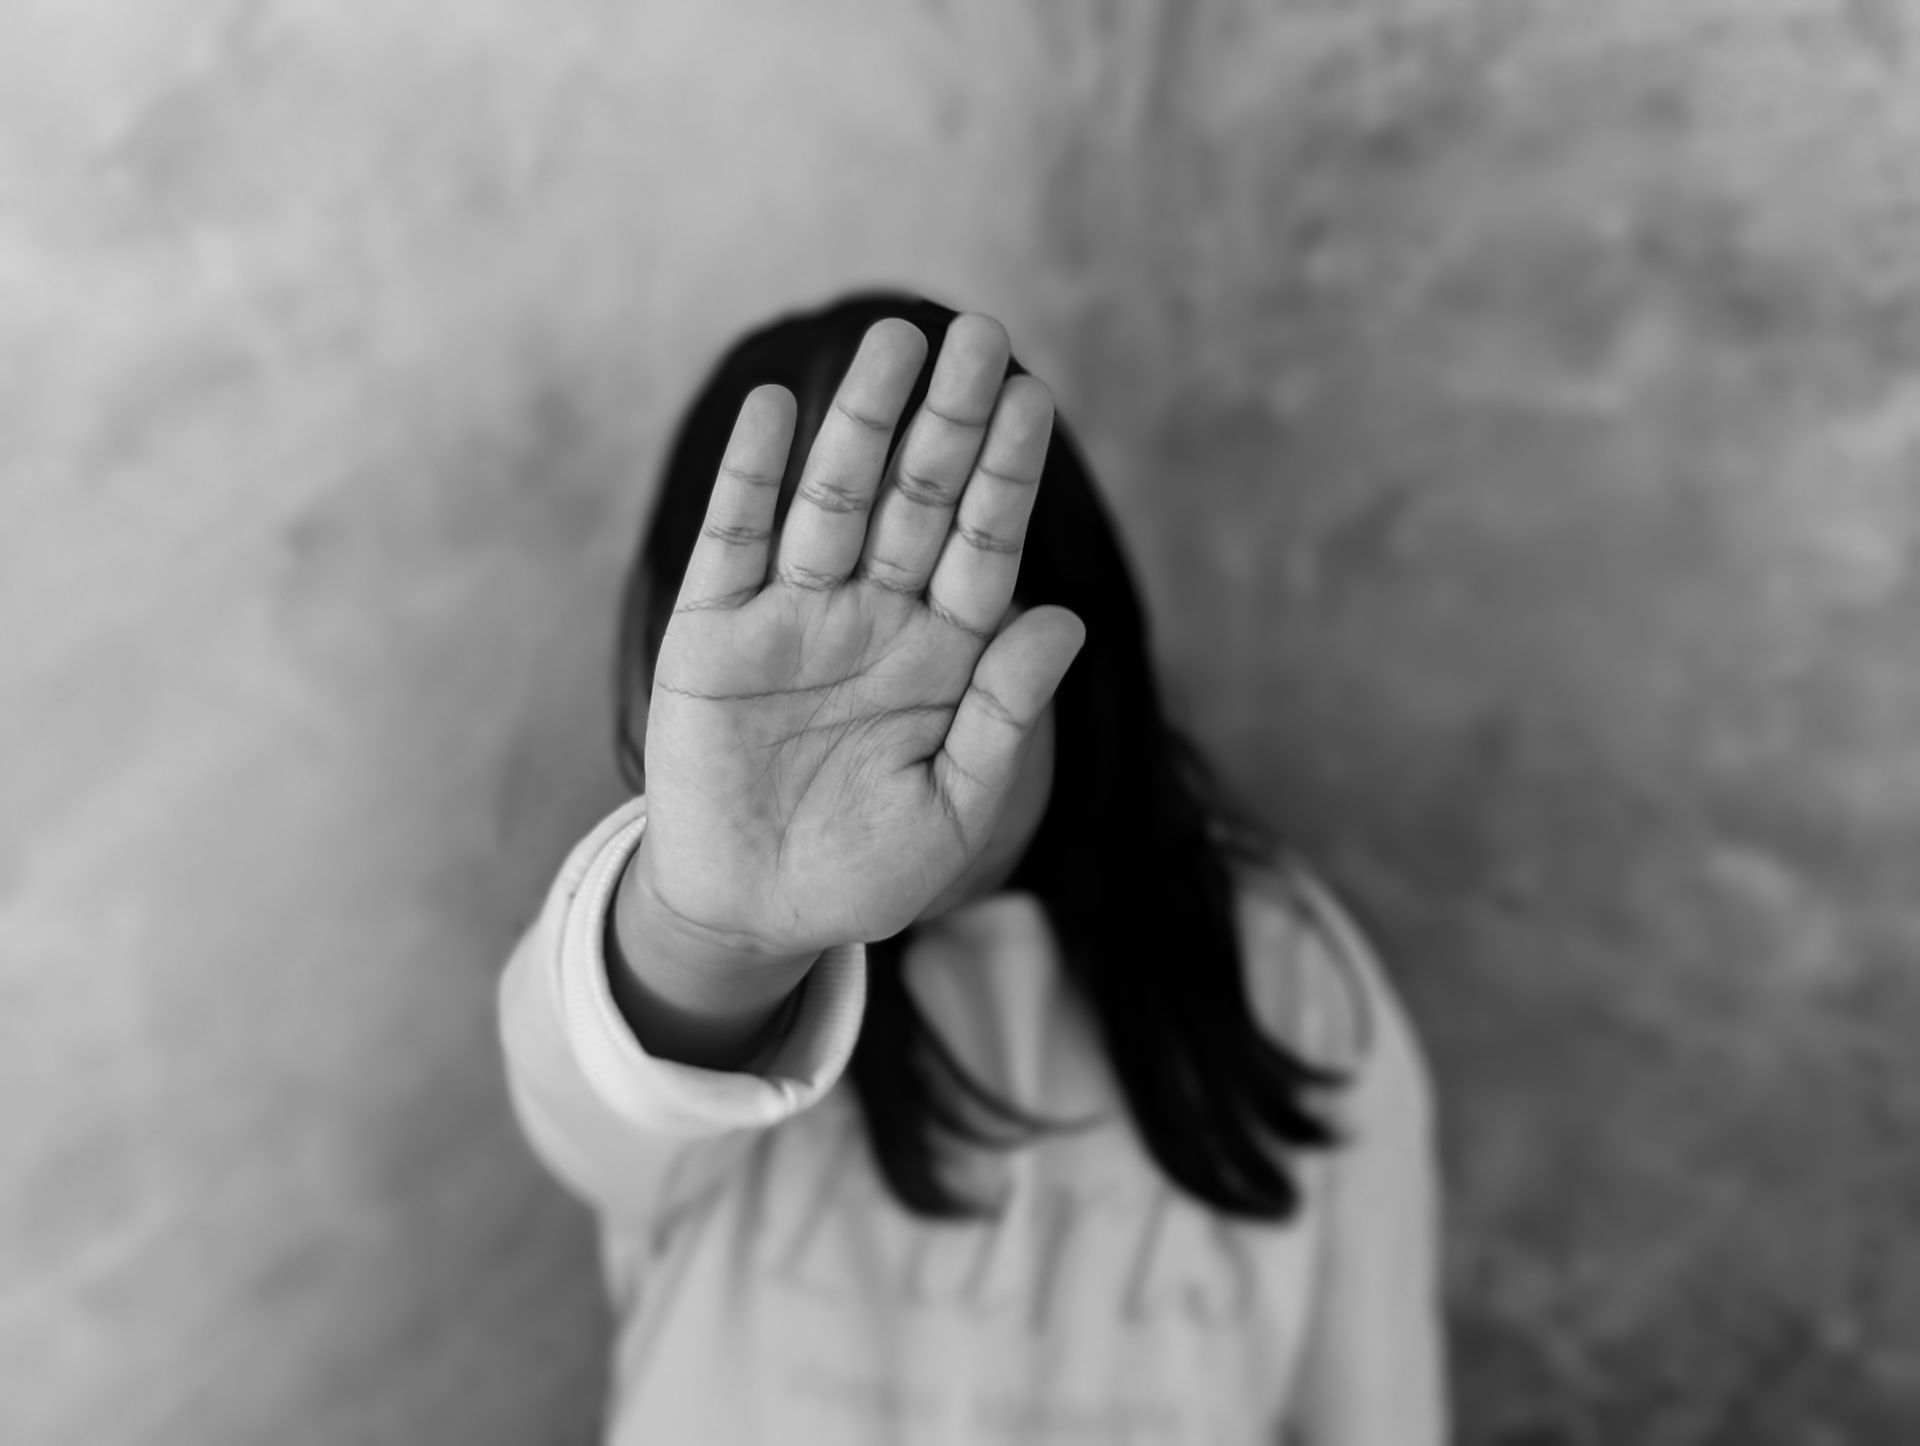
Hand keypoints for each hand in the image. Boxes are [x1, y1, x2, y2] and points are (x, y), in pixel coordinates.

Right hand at [634, 314, 1084, 961]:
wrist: (754, 915)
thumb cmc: (866, 870)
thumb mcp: (953, 811)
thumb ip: (1003, 715)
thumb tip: (1063, 616)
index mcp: (942, 652)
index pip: (983, 543)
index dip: (1005, 473)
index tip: (1032, 397)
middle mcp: (873, 615)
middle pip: (918, 497)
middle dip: (948, 418)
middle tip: (979, 332)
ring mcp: (792, 616)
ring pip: (834, 499)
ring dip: (862, 422)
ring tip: (895, 340)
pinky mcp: (713, 632)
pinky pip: (736, 540)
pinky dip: (752, 476)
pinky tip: (776, 409)